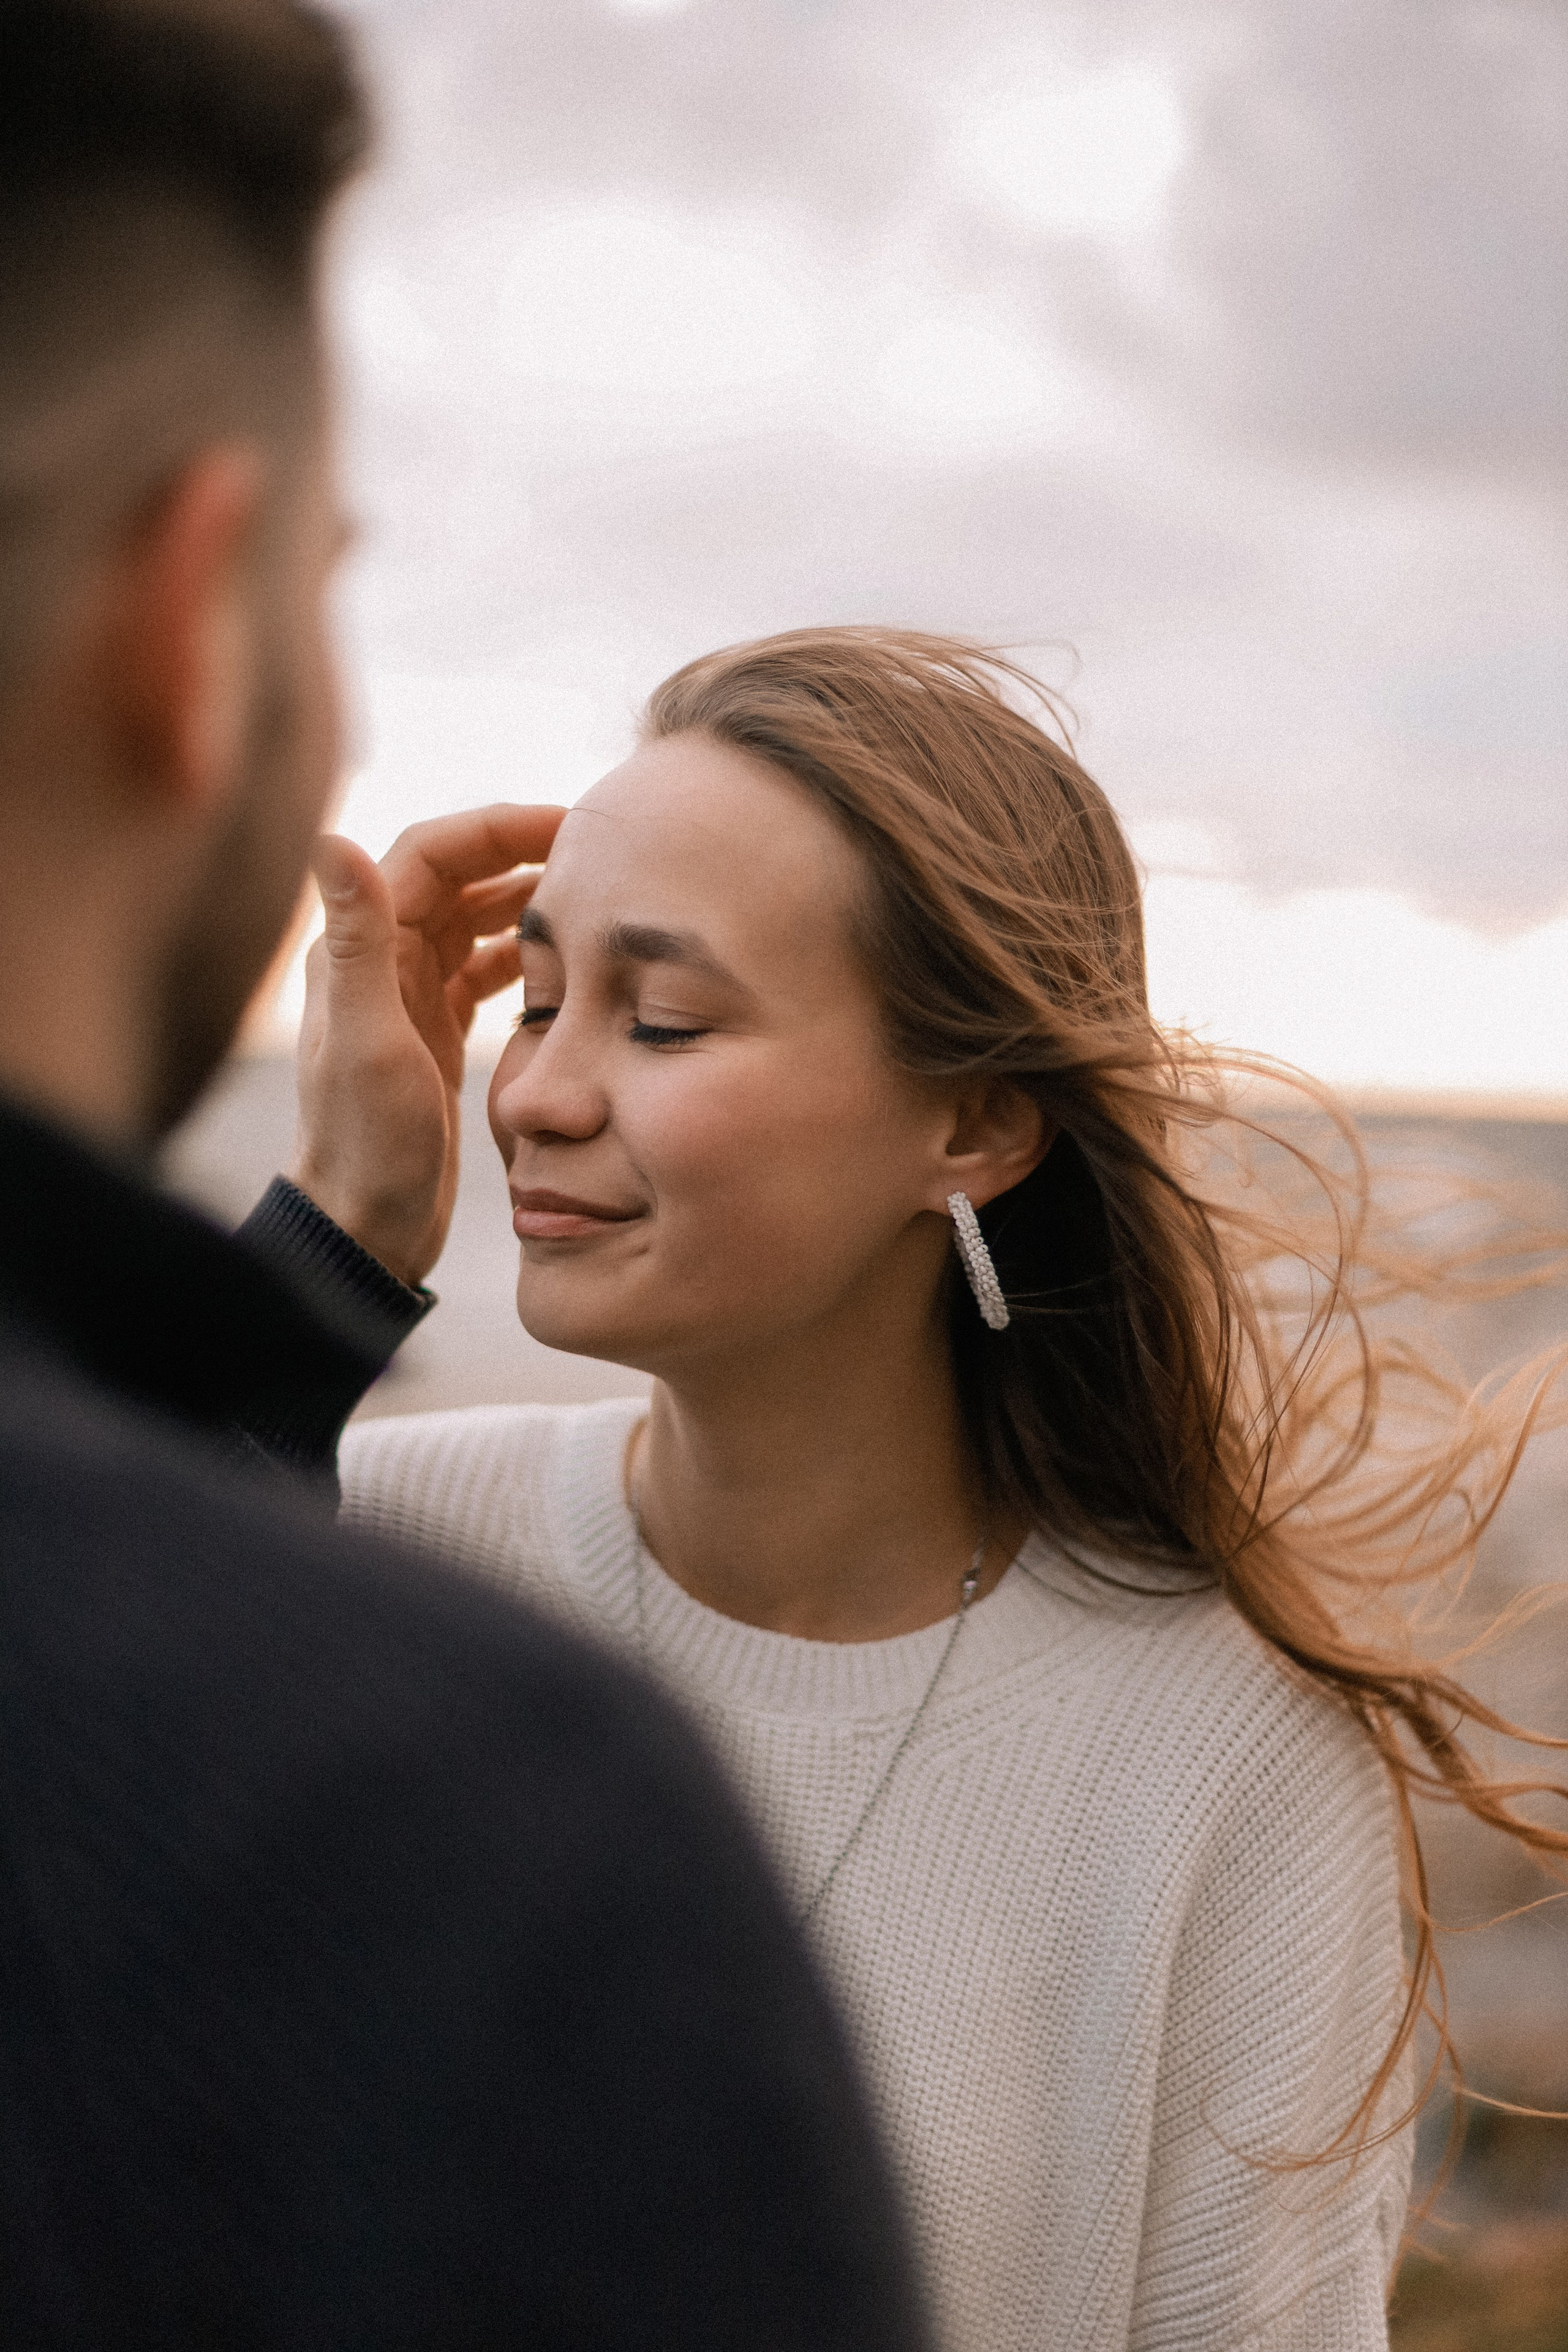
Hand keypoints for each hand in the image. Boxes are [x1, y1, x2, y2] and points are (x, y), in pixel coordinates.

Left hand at [291, 804, 564, 1285]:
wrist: (365, 1229)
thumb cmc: (366, 1146)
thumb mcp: (369, 1042)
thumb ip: (358, 941)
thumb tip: (330, 837)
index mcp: (360, 949)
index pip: (430, 852)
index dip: (496, 827)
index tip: (569, 826)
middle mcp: (379, 961)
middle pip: (456, 875)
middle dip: (521, 854)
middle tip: (597, 855)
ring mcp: (408, 995)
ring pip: (473, 918)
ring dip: (526, 901)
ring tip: (591, 901)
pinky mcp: (434, 1031)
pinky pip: (482, 968)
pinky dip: (522, 955)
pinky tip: (566, 964)